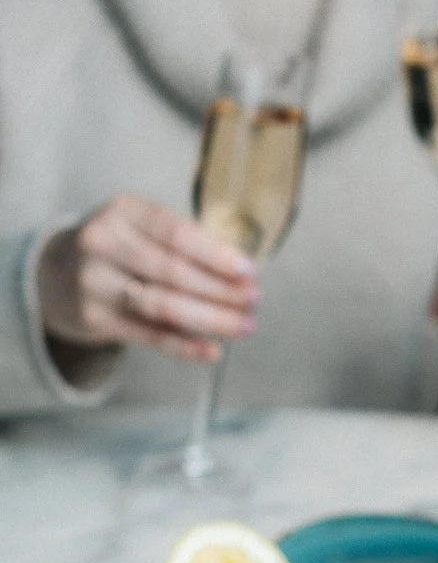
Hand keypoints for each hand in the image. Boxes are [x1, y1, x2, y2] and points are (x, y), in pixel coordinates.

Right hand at [37, 194, 260, 363]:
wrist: (56, 273)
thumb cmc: (121, 246)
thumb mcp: (142, 226)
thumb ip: (184, 243)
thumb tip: (243, 275)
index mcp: (122, 211)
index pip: (175, 233)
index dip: (215, 254)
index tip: (249, 271)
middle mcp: (102, 243)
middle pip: (173, 272)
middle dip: (221, 289)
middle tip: (255, 300)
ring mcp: (94, 283)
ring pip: (162, 305)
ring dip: (211, 318)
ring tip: (245, 325)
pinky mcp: (94, 319)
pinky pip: (148, 335)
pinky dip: (184, 346)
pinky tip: (212, 351)